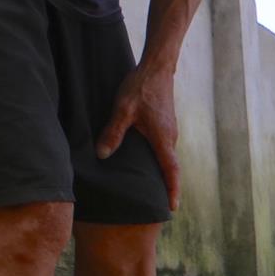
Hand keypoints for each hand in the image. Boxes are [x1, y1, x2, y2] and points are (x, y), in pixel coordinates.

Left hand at [97, 63, 180, 211]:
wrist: (156, 67)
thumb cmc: (141, 87)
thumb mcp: (123, 109)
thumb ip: (113, 132)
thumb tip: (102, 155)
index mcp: (162, 138)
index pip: (171, 170)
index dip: (172, 190)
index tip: (172, 207)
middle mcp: (170, 137)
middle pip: (169, 167)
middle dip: (164, 186)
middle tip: (155, 205)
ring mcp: (169, 131)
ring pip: (164, 157)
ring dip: (159, 172)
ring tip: (148, 188)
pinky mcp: (165, 125)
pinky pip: (162, 148)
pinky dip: (156, 159)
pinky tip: (142, 161)